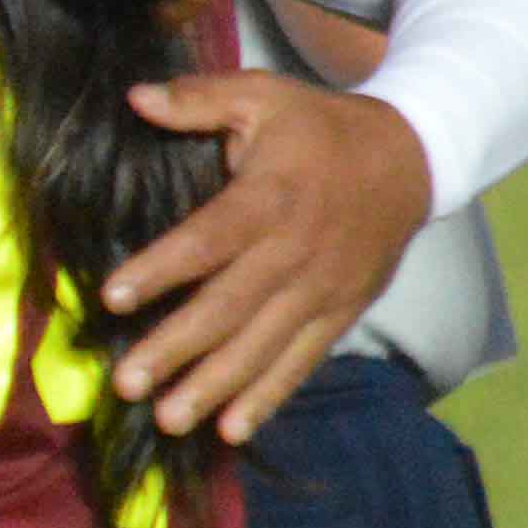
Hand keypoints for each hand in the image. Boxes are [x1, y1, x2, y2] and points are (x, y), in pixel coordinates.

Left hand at [102, 77, 430, 440]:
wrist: (414, 158)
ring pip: (264, 345)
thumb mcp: (266, 96)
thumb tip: (135, 96)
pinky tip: (231, 430)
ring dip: (216, 386)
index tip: (114, 296)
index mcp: (273, 197)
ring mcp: (323, 288)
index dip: (163, 267)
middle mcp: (297, 251)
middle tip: (127, 383)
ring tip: (169, 420)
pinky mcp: (342, 312)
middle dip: (178, 347)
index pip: (211, 238)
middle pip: (231, 306)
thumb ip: (200, 99)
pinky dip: (269, 397)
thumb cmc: (321, 127)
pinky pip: (302, 360)